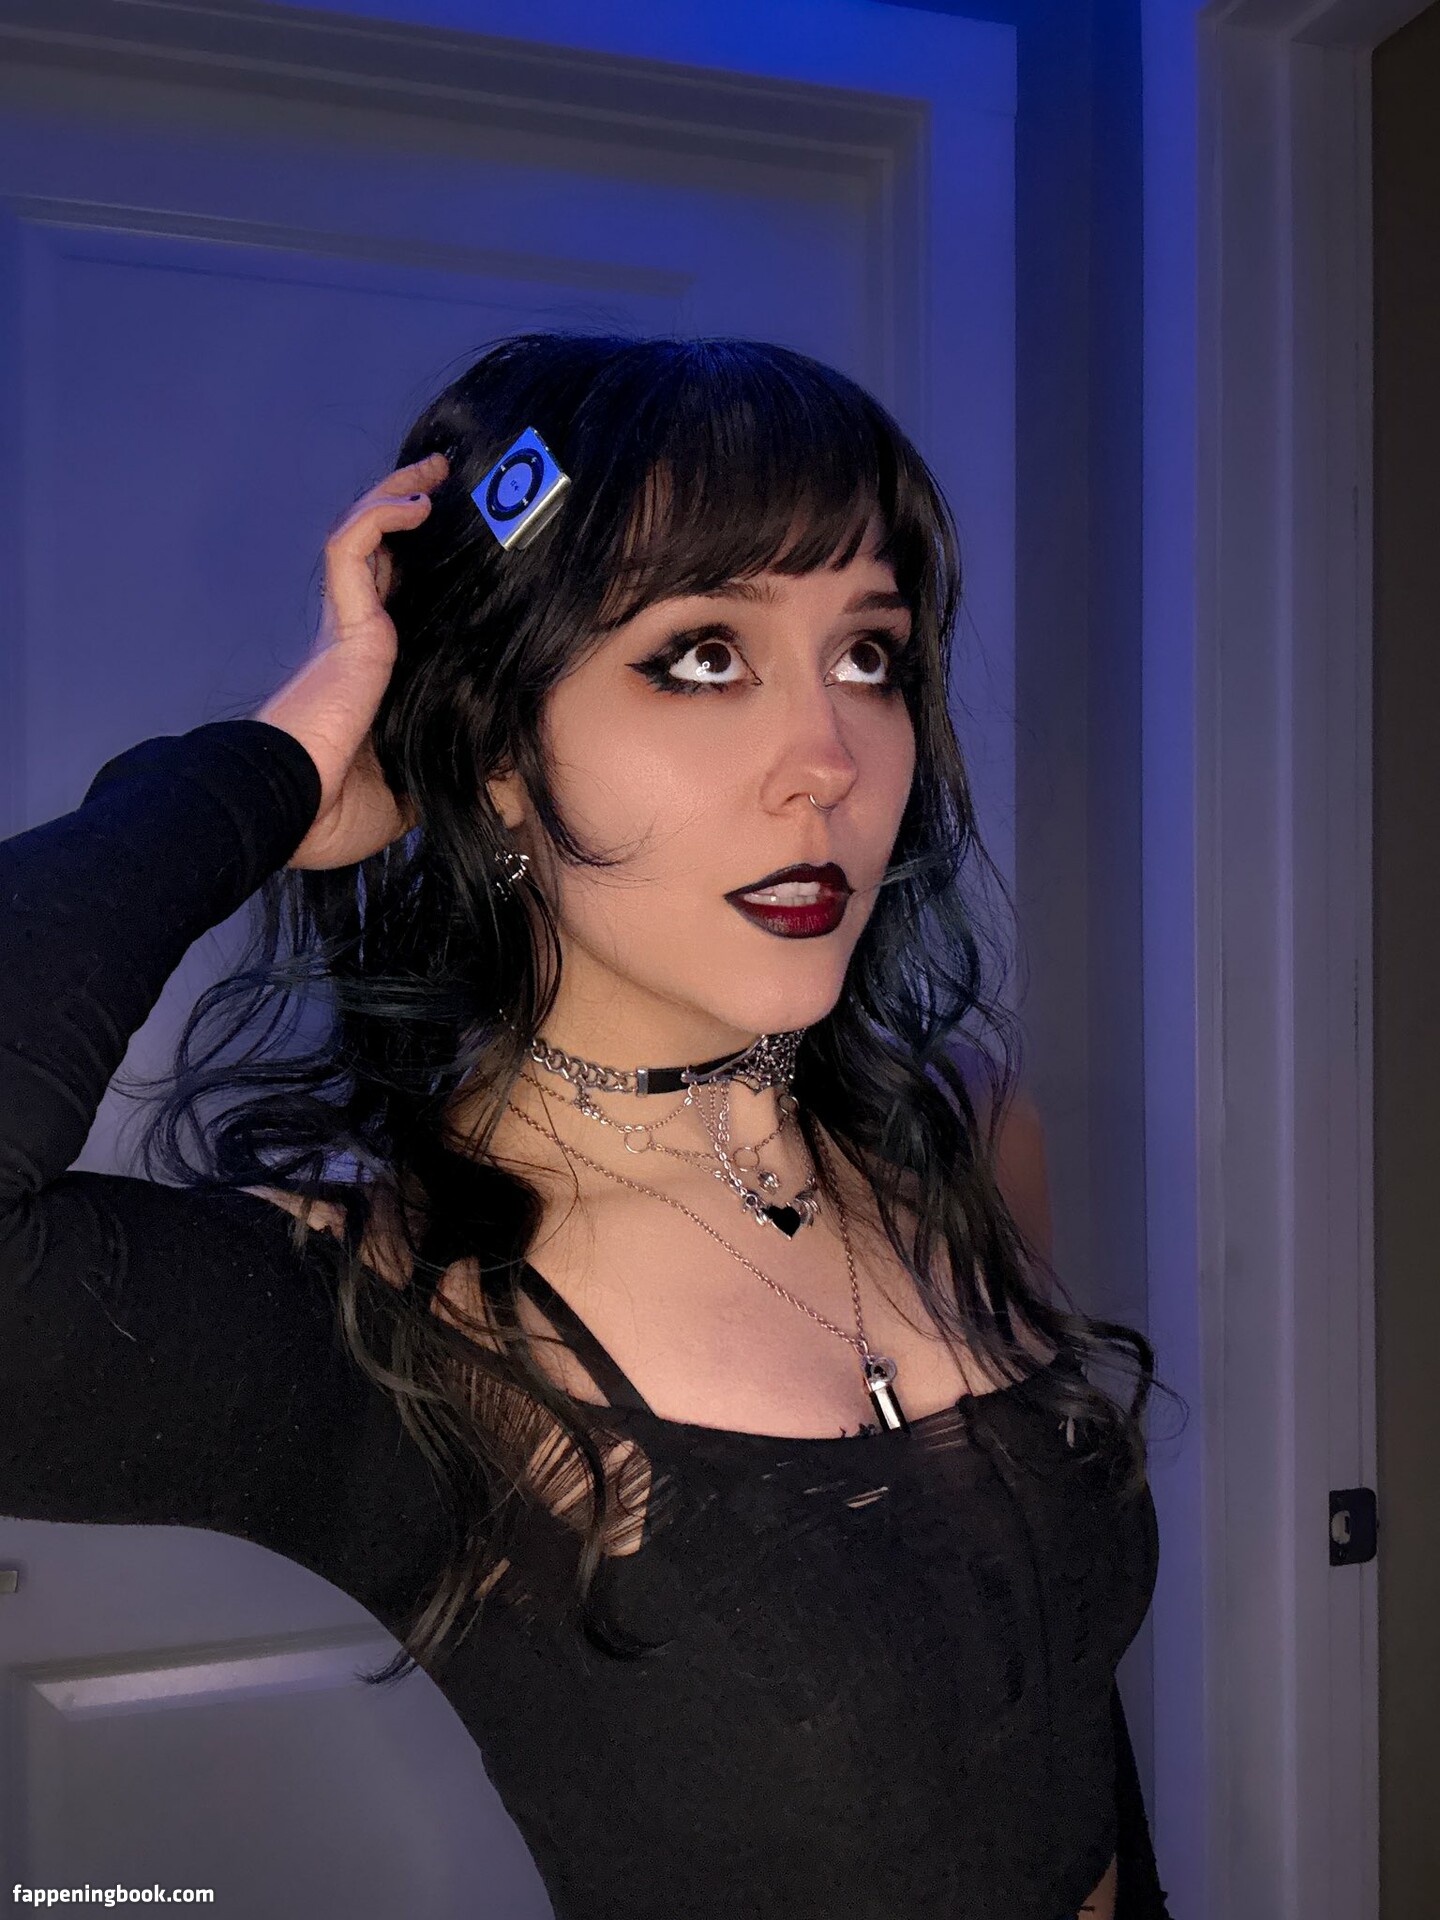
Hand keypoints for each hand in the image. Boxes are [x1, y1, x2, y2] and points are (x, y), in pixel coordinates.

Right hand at [254, 451, 447, 868]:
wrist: (295, 809)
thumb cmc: (340, 809)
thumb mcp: (416, 789)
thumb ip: (458, 774)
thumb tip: (511, 788)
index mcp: (368, 674)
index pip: (391, 602)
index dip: (414, 567)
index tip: (457, 551)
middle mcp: (354, 641)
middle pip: (377, 555)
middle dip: (405, 510)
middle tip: (444, 482)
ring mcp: (346, 628)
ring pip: (362, 537)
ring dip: (396, 495)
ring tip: (434, 472)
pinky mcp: (343, 624)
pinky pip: (353, 547)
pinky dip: (381, 517)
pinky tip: (416, 504)